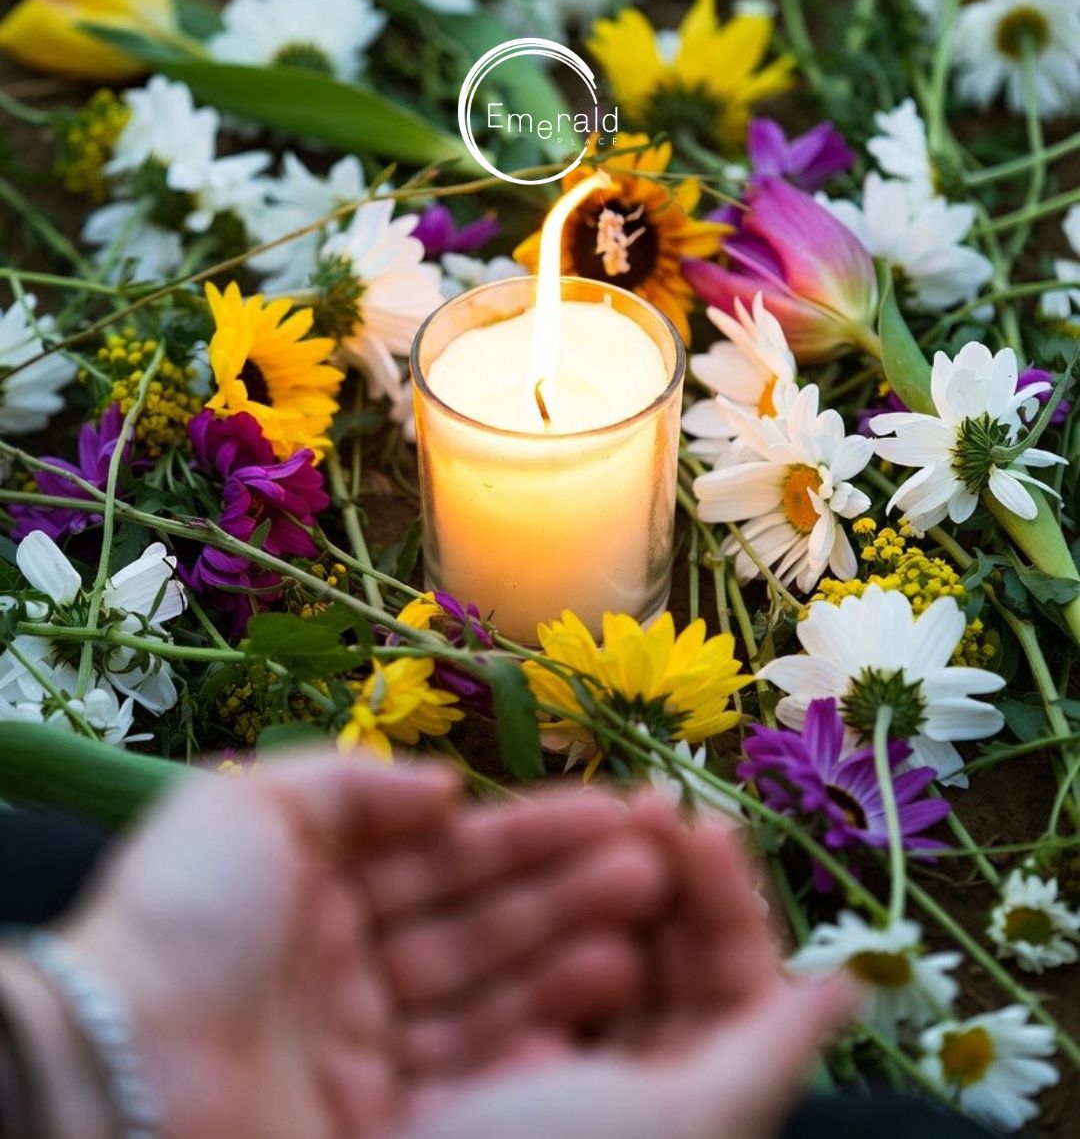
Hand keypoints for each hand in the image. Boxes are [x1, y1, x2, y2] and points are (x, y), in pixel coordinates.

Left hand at [59, 753, 670, 1138]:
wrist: (119, 1073)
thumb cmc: (183, 922)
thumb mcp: (249, 805)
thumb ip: (352, 783)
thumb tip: (445, 789)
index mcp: (313, 894)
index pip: (443, 856)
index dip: (528, 831)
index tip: (612, 807)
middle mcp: (344, 971)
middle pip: (478, 921)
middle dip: (568, 885)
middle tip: (652, 856)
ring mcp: (361, 1053)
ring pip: (488, 990)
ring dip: (571, 948)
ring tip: (645, 907)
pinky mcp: (377, 1122)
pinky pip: (472, 1067)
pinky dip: (539, 1032)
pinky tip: (603, 993)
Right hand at [397, 801, 857, 1138]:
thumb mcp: (688, 1116)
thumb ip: (771, 1047)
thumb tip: (853, 982)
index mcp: (705, 1099)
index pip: (736, 979)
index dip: (726, 898)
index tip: (699, 822)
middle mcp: (642, 1083)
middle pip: (667, 956)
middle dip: (661, 875)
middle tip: (641, 802)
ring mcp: (567, 1070)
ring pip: (596, 953)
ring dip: (593, 887)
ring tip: (591, 829)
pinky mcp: (495, 1063)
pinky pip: (528, 973)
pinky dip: (532, 926)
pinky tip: (521, 892)